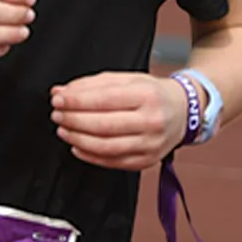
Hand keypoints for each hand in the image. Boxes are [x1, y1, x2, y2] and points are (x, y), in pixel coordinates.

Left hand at [50, 72, 185, 170]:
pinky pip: (112, 162)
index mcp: (147, 95)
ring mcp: (150, 144)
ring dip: (77, 139)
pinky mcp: (146, 160)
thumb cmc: (153, 94)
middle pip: (102, 125)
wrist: (184, 112)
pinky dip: (89, 156)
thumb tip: (62, 92)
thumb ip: (93, 85)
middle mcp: (151, 121)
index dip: (76, 101)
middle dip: (73, 119)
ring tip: (63, 129)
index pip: (104, 99)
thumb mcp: (128, 80)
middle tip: (57, 114)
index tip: (58, 98)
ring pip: (105, 147)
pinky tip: (77, 146)